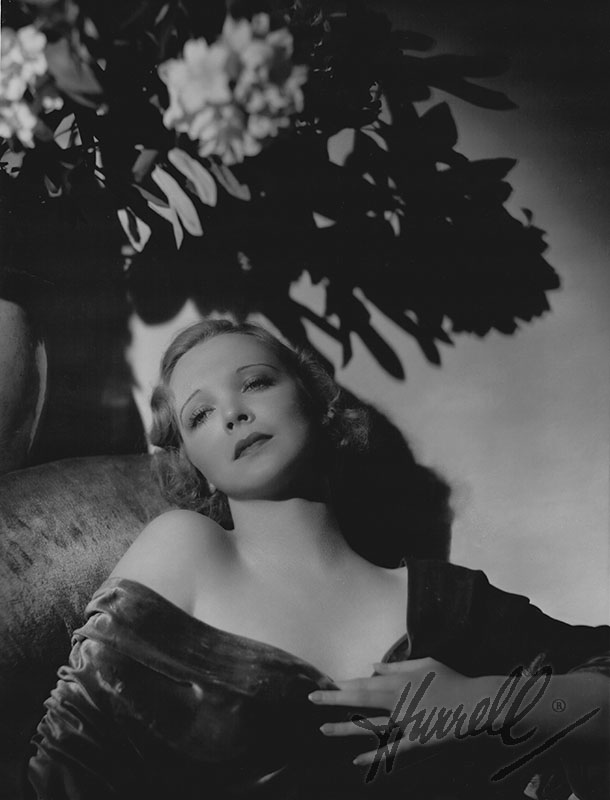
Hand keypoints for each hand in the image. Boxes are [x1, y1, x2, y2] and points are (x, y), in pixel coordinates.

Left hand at [308, 658, 471, 767]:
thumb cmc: (450, 679)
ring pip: (370, 725)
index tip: (326, 684)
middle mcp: (398, 701)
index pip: (365, 682)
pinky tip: (355, 761)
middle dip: (335, 699)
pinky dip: (373, 756)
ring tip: (322, 729)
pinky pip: (391, 750)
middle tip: (312, 698)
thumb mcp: (424, 664)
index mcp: (399, 681)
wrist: (476, 701)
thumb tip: (373, 665)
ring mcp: (406, 722)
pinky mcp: (416, 739)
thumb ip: (397, 666)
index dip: (344, 684)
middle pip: (361, 699)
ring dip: (345, 728)